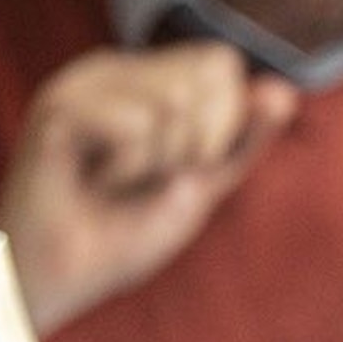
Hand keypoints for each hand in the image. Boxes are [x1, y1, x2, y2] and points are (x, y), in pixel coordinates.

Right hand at [0, 43, 296, 332]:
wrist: (63, 279)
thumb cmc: (124, 230)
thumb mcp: (203, 181)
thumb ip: (245, 138)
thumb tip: (284, 89)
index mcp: (144, 77)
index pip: (222, 62)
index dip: (223, 123)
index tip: (177, 166)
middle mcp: (110, 67)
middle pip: (209, 68)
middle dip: (199, 140)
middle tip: (146, 176)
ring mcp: (80, 82)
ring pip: (176, 99)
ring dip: (161, 160)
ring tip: (115, 181)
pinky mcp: (58, 106)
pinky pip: (138, 125)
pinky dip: (128, 168)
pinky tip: (90, 182)